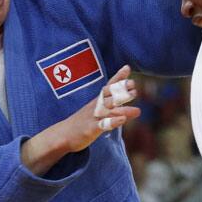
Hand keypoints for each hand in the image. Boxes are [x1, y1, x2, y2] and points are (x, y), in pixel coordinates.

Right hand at [21, 66, 140, 174]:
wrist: (63, 134)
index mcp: (97, 101)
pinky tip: (122, 120)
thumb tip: (127, 92)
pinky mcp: (90, 129)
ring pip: (108, 110)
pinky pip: (102, 125)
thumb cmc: (84, 120)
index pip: (108, 86)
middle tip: (133, 85)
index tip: (127, 68)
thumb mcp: (97, 108)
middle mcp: (96, 106)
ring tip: (138, 110)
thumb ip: (111, 100)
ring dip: (123, 109)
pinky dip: (112, 122)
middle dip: (121, 90)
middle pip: (109, 95)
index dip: (118, 78)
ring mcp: (93, 117)